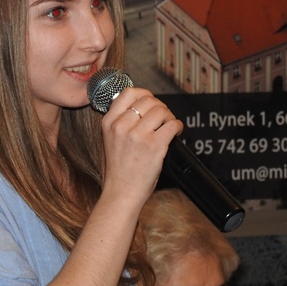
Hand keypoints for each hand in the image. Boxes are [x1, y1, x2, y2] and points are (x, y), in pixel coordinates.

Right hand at [99, 87, 182, 203]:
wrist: (121, 192)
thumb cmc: (119, 169)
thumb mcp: (111, 139)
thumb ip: (122, 121)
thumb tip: (144, 106)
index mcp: (109, 122)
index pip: (128, 93)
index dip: (144, 94)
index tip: (151, 102)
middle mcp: (121, 126)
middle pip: (148, 100)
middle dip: (159, 106)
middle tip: (163, 117)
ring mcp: (138, 135)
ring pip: (161, 111)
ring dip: (169, 116)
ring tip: (169, 126)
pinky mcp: (154, 146)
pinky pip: (172, 125)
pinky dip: (178, 126)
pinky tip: (176, 132)